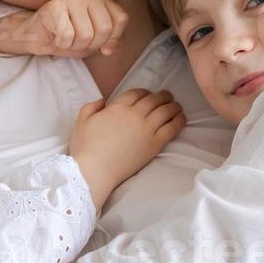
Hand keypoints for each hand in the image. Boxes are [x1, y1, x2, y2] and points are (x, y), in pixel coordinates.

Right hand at [0, 0, 128, 57]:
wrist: (38, 36)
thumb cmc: (69, 36)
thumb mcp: (96, 41)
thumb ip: (112, 41)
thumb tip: (110, 48)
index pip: (121, 19)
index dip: (113, 38)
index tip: (102, 45)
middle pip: (104, 29)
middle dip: (92, 44)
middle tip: (78, 40)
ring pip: (86, 34)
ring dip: (75, 45)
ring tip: (67, 37)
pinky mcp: (54, 7)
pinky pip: (67, 36)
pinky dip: (62, 43)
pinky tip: (55, 35)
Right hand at [69, 88, 185, 206]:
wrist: (94, 170)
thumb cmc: (85, 147)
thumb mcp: (81, 121)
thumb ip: (91, 106)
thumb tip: (103, 101)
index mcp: (117, 107)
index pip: (137, 93)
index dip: (145, 92)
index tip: (148, 95)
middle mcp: (135, 114)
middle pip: (154, 99)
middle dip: (162, 96)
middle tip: (168, 96)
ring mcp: (146, 129)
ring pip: (165, 111)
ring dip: (173, 105)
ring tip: (177, 105)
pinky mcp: (154, 144)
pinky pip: (172, 128)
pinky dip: (179, 120)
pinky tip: (182, 118)